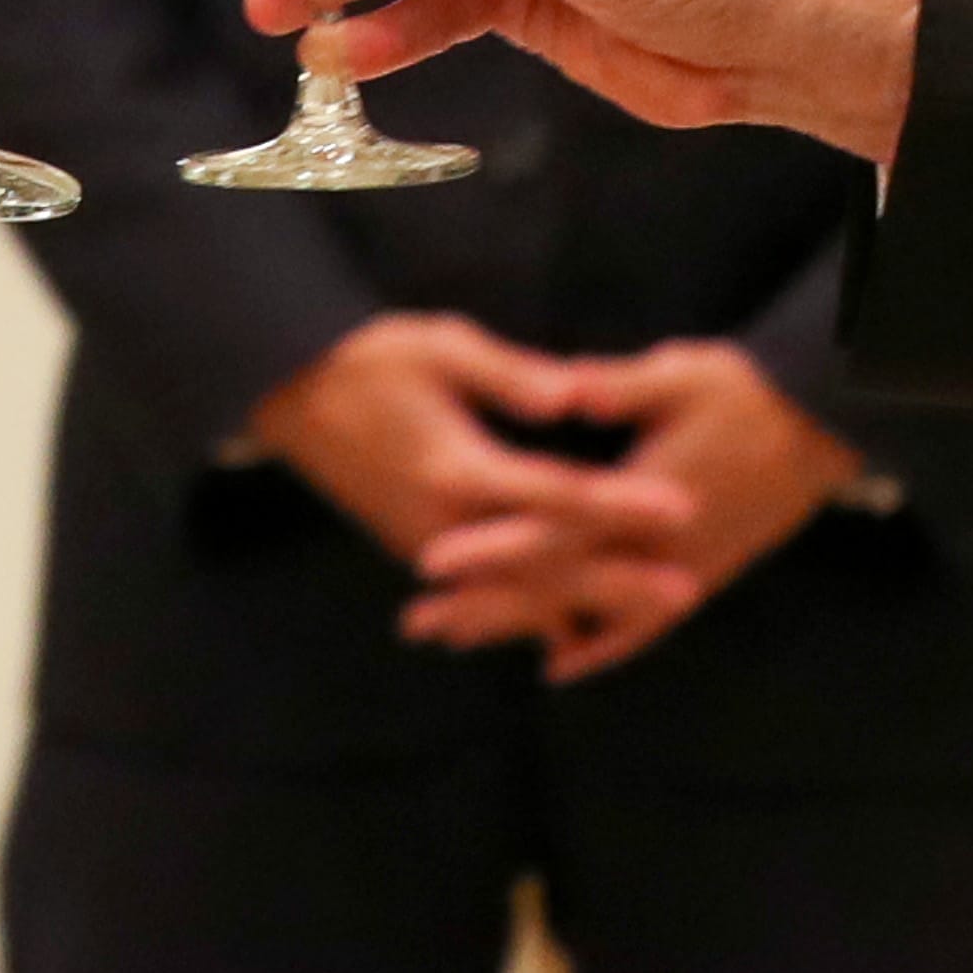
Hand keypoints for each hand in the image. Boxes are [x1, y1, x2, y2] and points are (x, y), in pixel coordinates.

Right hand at [245, 311, 695, 614]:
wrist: (289, 394)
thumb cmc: (369, 358)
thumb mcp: (439, 346)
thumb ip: (509, 374)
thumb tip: (573, 396)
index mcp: (456, 469)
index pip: (557, 495)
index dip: (622, 504)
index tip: (680, 506)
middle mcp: (444, 525)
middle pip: (546, 565)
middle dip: (618, 580)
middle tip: (684, 590)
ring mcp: (428, 547)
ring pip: (516, 594)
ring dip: (582, 604)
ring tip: (644, 615)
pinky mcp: (418, 550)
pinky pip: (488, 595)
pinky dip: (533, 611)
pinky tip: (572, 627)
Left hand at [402, 340, 855, 680]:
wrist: (821, 431)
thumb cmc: (750, 394)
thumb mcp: (683, 374)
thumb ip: (619, 386)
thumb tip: (564, 386)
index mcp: (645, 498)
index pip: (556, 531)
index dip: (494, 547)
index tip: (434, 562)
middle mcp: (658, 550)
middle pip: (559, 587)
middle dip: (486, 606)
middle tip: (419, 624)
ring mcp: (680, 572)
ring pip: (589, 615)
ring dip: (523, 627)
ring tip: (458, 640)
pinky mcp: (699, 577)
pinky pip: (643, 626)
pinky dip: (600, 646)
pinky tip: (558, 662)